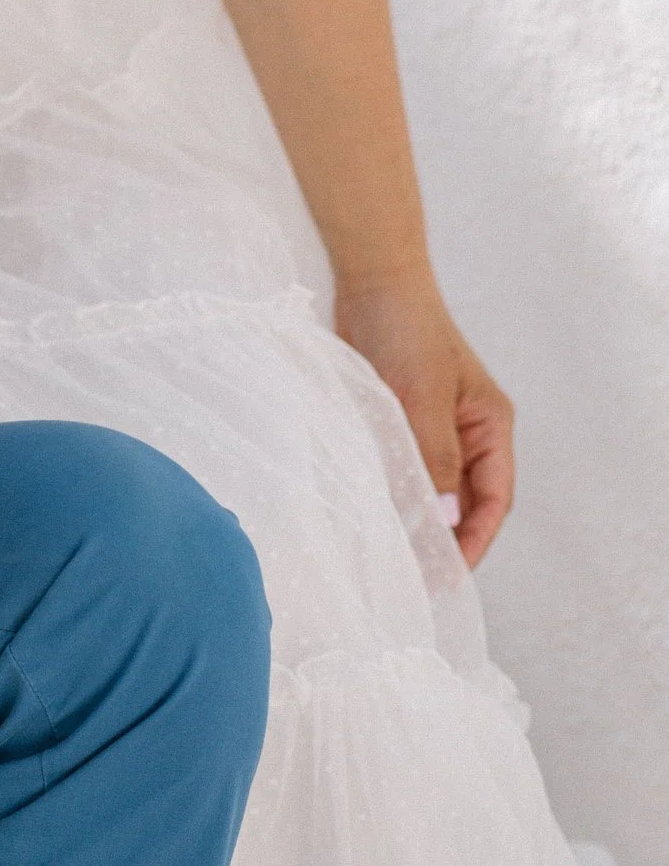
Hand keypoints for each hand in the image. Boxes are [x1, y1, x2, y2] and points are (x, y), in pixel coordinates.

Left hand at [334, 266, 513, 564]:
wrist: (371, 284)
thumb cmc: (406, 332)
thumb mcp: (422, 397)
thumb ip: (434, 460)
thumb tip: (446, 520)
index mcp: (490, 428)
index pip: (494, 499)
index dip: (476, 540)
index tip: (451, 575)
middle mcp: (467, 434)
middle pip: (465, 502)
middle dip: (447, 541)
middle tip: (420, 581)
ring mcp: (433, 430)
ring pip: (431, 491)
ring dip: (418, 524)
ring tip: (396, 562)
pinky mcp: (399, 424)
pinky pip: (402, 473)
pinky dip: (392, 498)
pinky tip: (374, 521)